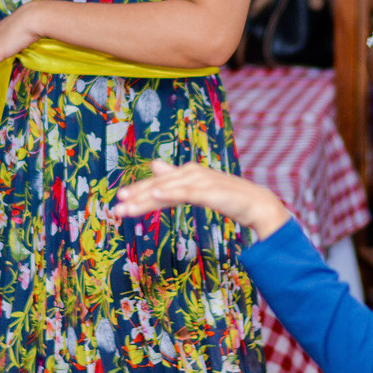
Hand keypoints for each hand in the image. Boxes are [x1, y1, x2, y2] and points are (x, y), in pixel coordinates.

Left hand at [113, 161, 292, 239]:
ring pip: (166, 190)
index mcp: (186, 173)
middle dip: (136, 197)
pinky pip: (186, 193)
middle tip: (116, 207)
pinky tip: (155, 196)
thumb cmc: (227, 198)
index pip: (158, 184)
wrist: (256, 204)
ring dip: (145, 199)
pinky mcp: (210, 191)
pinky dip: (170, 193)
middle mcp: (190, 173)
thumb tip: (155, 165)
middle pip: (158, 186)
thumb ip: (175, 180)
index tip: (119, 201)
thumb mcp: (197, 188)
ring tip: (127, 206)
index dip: (138, 192)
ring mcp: (200, 181)